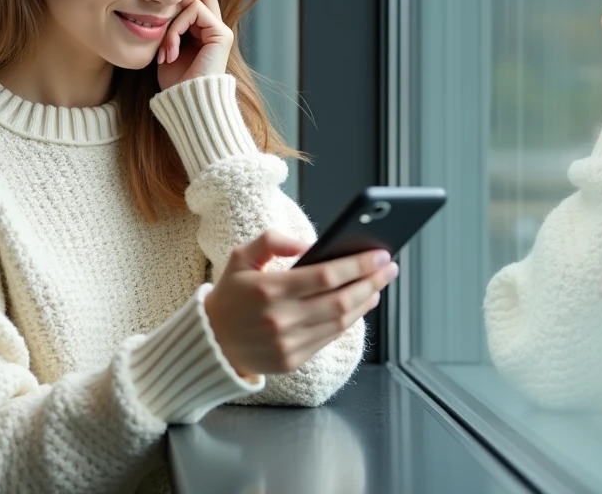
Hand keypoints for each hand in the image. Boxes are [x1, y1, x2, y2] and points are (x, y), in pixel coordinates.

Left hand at [156, 0, 233, 89]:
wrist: (187, 103)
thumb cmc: (175, 84)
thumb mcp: (168, 51)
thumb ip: (170, 30)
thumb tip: (157, 9)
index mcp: (204, 34)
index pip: (192, 1)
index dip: (174, 8)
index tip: (157, 36)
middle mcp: (215, 30)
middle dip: (174, 11)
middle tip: (162, 40)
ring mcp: (220, 31)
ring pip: (191, 3)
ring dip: (172, 27)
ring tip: (165, 53)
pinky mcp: (222, 33)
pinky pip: (195, 10)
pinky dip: (176, 30)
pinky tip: (171, 53)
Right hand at [203, 230, 397, 376]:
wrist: (211, 340)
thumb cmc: (230, 294)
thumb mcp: (240, 257)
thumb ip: (271, 241)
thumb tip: (309, 244)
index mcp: (268, 289)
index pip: (326, 276)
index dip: (357, 265)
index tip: (379, 254)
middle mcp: (280, 318)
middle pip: (341, 300)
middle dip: (371, 281)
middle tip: (389, 267)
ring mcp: (288, 342)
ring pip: (340, 321)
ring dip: (365, 301)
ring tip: (378, 284)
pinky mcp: (293, 360)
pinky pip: (329, 338)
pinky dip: (349, 321)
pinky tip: (358, 305)